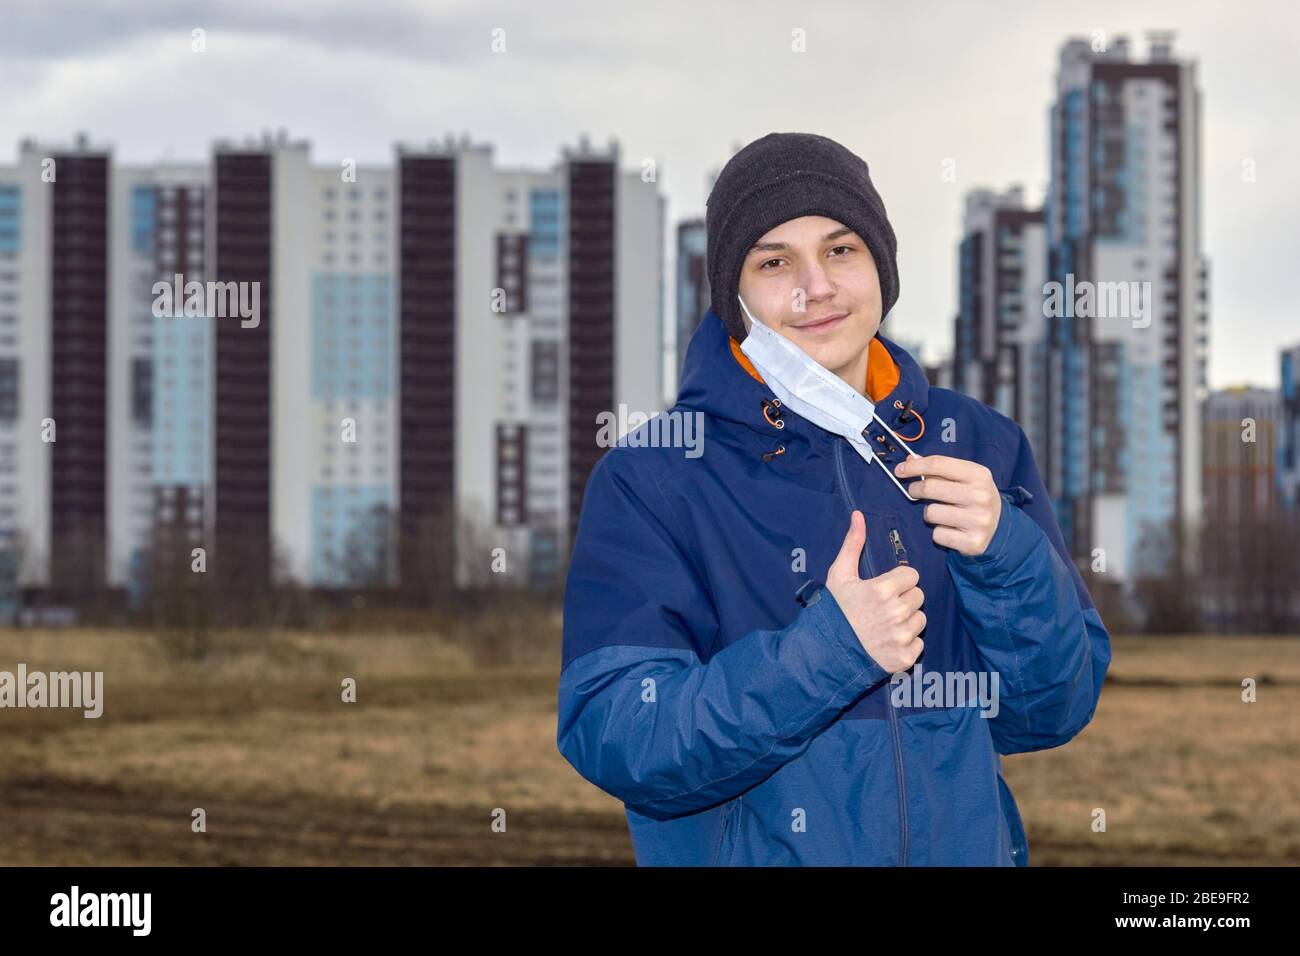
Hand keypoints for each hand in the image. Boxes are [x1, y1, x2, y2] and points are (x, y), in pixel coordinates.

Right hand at [825, 511, 924, 672]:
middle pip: (918, 596)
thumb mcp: (839, 575)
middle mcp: (897, 612)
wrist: (824, 652)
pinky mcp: (905, 657)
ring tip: (885, 625)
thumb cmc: (833, 611)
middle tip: (883, 607)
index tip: (883, 589)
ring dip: (907, 621)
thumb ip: (853, 544)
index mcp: (884, 589)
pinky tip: (887, 642)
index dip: (898, 581)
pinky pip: (919, 643)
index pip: (912, 576)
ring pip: (921, 619)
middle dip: (904, 599)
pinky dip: (907, 644)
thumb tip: (859, 515)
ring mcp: (902, 636)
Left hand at [894, 455, 1000, 556]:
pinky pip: (938, 535)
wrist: (999, 528)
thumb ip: (938, 469)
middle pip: (930, 487)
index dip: (914, 467)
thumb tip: (909, 461)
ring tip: (940, 513)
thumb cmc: (974, 498)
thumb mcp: (964, 478)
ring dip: (929, 514)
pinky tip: (950, 530)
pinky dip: (939, 533)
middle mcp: (981, 496)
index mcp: (979, 475)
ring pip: (931, 513)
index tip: (899, 471)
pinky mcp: (973, 542)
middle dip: (915, 489)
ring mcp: (979, 520)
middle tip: (914, 491)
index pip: (938, 464)